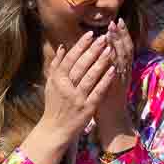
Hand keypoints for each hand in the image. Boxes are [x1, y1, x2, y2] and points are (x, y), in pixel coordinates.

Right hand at [40, 32, 115, 147]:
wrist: (55, 130)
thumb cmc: (54, 105)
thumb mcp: (50, 84)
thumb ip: (56, 65)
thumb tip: (62, 47)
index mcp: (57, 80)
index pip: (70, 58)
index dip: (80, 45)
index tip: (90, 33)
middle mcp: (66, 88)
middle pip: (81, 65)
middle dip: (93, 50)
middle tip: (104, 37)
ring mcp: (77, 98)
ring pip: (90, 77)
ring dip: (101, 62)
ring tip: (110, 49)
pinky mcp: (87, 108)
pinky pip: (98, 92)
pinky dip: (105, 80)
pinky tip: (113, 70)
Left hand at [95, 18, 135, 149]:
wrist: (112, 119)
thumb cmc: (104, 99)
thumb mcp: (104, 79)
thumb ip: (102, 66)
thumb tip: (97, 52)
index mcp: (121, 69)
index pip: (122, 47)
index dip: (120, 34)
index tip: (117, 21)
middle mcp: (124, 72)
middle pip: (125, 49)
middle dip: (121, 34)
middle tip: (117, 20)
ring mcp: (122, 79)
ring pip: (123, 57)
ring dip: (118, 43)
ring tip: (113, 31)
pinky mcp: (117, 87)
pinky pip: (117, 71)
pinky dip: (114, 59)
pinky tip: (110, 49)